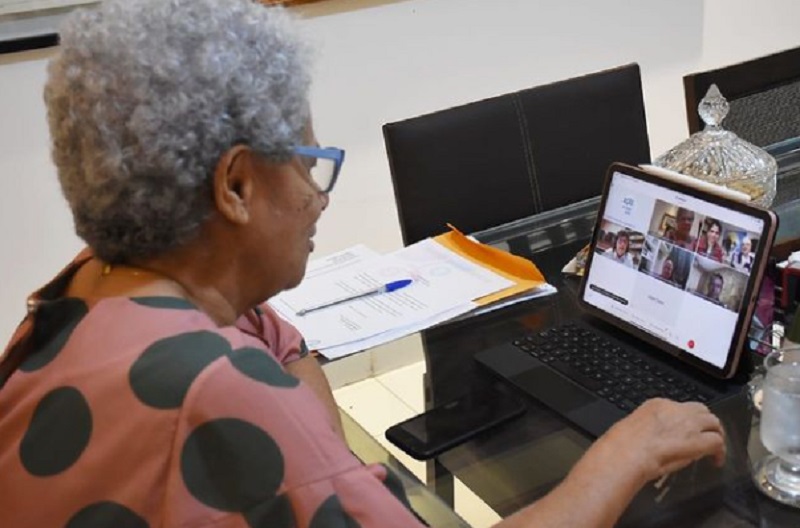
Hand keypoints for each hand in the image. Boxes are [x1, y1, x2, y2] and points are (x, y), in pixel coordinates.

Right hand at [598, 398, 725, 484]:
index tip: (687, 431)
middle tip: (706, 436)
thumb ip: (652, 427)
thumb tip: (663, 437)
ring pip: (713, 423)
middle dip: (706, 423)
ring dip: (715, 434)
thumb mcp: (635, 427)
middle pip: (701, 410)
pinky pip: (717, 442)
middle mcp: (676, 410)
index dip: (688, 420)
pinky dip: (720, 451)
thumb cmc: (622, 445)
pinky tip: (716, 461)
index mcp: (657, 404)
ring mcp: (688, 424)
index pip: (681, 407)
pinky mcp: (697, 441)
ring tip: (715, 448)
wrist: (627, 453)